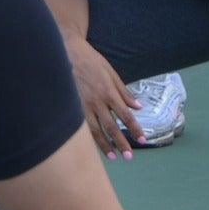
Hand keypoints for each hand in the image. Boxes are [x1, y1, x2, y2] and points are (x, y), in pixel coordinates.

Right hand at [65, 39, 141, 159]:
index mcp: (109, 92)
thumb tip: (138, 107)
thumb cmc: (90, 60)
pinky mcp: (71, 106)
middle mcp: (97, 102)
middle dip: (121, 143)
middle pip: (111, 127)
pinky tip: (92, 146)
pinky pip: (81, 126)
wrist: (66, 51)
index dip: (135, 129)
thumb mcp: (111, 72)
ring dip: (105, 145)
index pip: (125, 115)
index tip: (142, 140)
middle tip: (129, 157)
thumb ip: (124, 91)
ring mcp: (82, 105)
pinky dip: (88, 138)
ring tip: (113, 157)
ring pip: (95, 131)